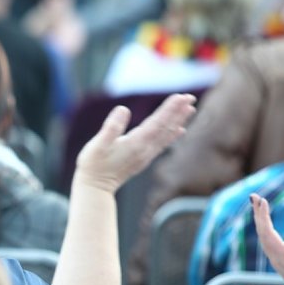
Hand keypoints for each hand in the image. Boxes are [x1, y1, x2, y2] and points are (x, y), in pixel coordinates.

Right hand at [75, 93, 195, 193]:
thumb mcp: (98, 144)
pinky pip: (162, 144)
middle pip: (165, 127)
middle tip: (189, 98)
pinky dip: (172, 135)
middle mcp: (145, 149)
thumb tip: (123, 109)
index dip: (169, 109)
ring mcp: (145, 155)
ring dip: (178, 121)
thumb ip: (111, 127)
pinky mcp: (143, 159)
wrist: (95, 187)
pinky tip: (180, 130)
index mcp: (136, 143)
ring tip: (190, 109)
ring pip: (166, 135)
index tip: (181, 97)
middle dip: (178, 111)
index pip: (157, 122)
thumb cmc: (93, 164)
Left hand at [252, 193, 283, 284]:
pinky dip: (267, 229)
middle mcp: (275, 257)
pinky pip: (270, 242)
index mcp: (280, 256)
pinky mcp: (282, 262)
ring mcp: (278, 260)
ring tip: (259, 205)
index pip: (266, 232)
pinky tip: (267, 226)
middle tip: (254, 197)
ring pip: (265, 237)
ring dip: (261, 220)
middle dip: (258, 214)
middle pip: (262, 232)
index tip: (262, 200)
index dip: (263, 216)